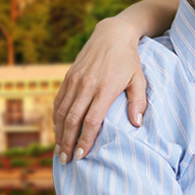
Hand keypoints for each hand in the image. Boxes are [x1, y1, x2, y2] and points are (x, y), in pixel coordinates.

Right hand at [51, 18, 148, 162]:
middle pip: (72, 119)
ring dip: (59, 133)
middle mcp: (86, 85)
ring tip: (59, 151)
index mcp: (104, 88)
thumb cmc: (129, 60)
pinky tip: (57, 131)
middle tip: (67, 160)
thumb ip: (138, 102)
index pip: (91, 120)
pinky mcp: (68, 76)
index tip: (81, 155)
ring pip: (61, 112)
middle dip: (67, 142)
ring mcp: (75, 80)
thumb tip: (136, 124)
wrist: (111, 34)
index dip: (84, 140)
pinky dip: (55, 118)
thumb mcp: (139, 79)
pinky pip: (58, 101)